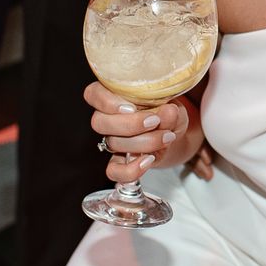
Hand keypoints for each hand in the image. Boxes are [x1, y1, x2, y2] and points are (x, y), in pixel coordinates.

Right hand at [85, 80, 202, 181]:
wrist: (172, 133)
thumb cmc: (167, 112)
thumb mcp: (172, 106)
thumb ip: (169, 110)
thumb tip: (168, 111)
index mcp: (112, 95)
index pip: (93, 94)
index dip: (107, 101)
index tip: (131, 107)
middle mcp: (107, 118)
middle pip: (100, 122)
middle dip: (131, 124)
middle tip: (155, 121)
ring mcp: (112, 140)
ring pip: (113, 143)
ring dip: (144, 142)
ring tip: (166, 137)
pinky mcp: (120, 161)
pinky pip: (114, 171)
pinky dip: (130, 169)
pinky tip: (148, 160)